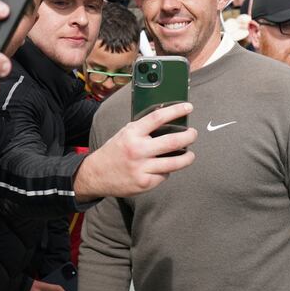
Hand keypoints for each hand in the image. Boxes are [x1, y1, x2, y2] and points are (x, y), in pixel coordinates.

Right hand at [73, 103, 196, 200]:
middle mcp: (137, 150)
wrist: (96, 175)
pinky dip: (167, 171)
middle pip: (172, 141)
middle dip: (189, 136)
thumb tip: (168, 122)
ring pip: (174, 163)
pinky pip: (164, 176)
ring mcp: (142, 168)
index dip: (176, 111)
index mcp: (132, 133)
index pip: (158, 118)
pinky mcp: (145, 183)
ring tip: (190, 154)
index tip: (188, 107)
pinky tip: (164, 168)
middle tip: (193, 134)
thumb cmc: (114, 152)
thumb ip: (143, 129)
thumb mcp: (124, 134)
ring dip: (187, 157)